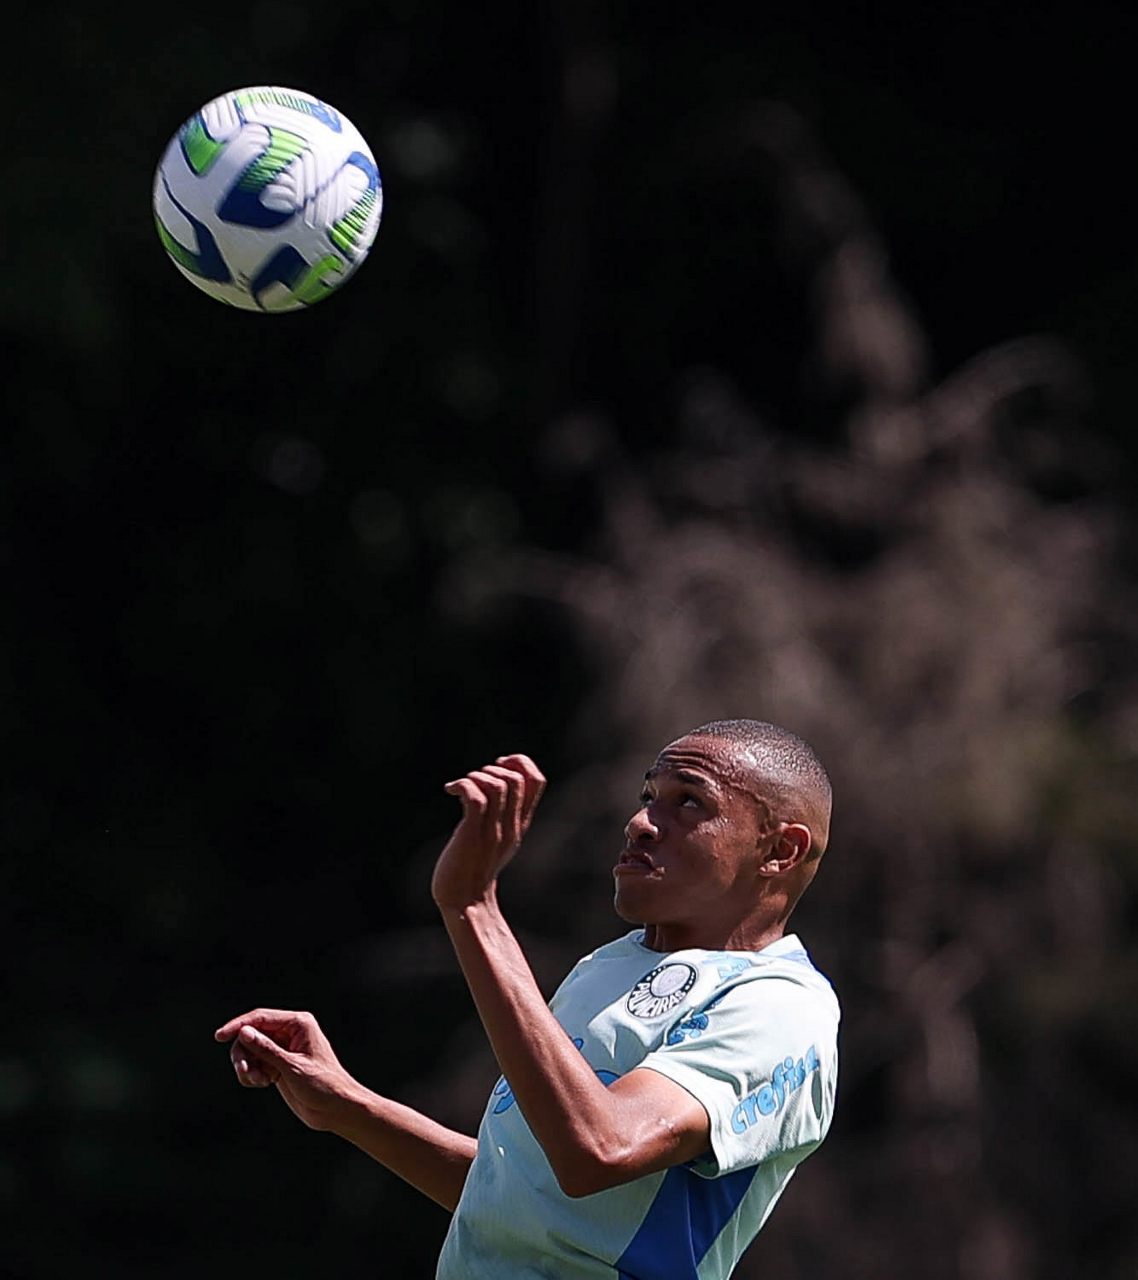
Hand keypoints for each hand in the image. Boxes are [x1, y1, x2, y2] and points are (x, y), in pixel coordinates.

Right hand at [214, 1008, 360, 1131]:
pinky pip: (255, 1064)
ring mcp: (283, 1049)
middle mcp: (290, 1033)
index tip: (220, 1036)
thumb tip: (244, 1032)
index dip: (239, 1025)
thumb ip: (266, 1049)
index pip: (261, 1018)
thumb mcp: (291, 1067)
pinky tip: (262, 1083)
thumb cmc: (323, 1084)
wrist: (336, 1108)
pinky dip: (252, 1074)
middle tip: (244, 1072)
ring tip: (256, 1081)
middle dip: (243, 1053)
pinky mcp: (278, 1065)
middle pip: (252, 1034)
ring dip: (247, 1066)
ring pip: (251, 1050)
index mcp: (298, 1024)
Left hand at [431, 754, 545, 909]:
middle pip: (516, 779)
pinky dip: (462, 785)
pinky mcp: (472, 837)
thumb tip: (492, 785)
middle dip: (492, 769)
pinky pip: (475, 798)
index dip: (520, 762)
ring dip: (476, 776)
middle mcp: (511, 826)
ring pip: (497, 785)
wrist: (464, 903)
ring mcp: (493, 832)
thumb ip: (500, 816)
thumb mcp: (495, 840)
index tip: (497, 766)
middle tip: (472, 782)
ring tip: (460, 788)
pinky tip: (450, 790)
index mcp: (519, 824)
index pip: (537, 781)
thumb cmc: (473, 869)